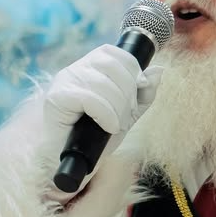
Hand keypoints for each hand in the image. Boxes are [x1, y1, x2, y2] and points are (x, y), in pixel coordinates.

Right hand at [43, 44, 160, 161]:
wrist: (76, 164)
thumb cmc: (98, 138)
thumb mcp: (128, 114)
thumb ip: (143, 94)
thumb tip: (159, 70)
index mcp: (90, 68)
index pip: (115, 52)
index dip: (132, 69)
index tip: (138, 91)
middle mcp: (75, 70)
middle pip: (111, 65)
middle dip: (128, 91)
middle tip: (128, 114)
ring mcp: (64, 82)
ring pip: (102, 82)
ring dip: (118, 107)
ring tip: (116, 125)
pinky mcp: (56, 98)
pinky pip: (90, 98)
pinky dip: (106, 114)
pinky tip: (108, 127)